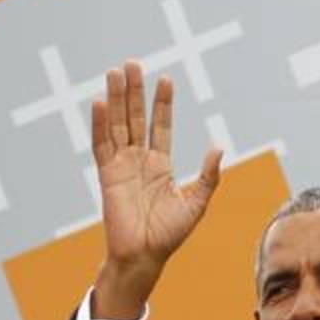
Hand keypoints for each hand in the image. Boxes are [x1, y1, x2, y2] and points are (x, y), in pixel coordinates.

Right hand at [91, 62, 222, 319]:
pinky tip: (100, 102)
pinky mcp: (106, 175)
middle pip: (135, 118)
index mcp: (160, 165)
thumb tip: (219, 147)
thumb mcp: (197, 201)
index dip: (162, 103)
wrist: (146, 255)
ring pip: (117, 125)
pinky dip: (99, 124)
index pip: (161, 126)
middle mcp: (139, 161)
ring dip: (116, 99)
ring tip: (116, 72)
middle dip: (134, 91)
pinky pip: (101, 145)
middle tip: (133, 63)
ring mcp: (121, 165)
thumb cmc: (171, 234)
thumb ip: (208, 175)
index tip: (165, 79)